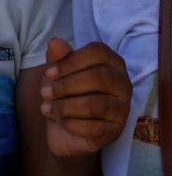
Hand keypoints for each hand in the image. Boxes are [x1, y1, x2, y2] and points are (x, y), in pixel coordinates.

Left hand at [39, 39, 130, 158]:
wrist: (67, 133)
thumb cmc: (67, 98)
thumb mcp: (58, 77)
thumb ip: (59, 59)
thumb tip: (55, 42)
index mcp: (112, 64)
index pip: (98, 53)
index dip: (71, 61)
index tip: (49, 73)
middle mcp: (123, 83)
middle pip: (99, 77)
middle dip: (66, 85)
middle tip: (45, 93)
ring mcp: (122, 108)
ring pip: (96, 104)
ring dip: (65, 106)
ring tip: (46, 109)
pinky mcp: (115, 130)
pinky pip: (93, 127)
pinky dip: (71, 125)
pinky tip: (62, 123)